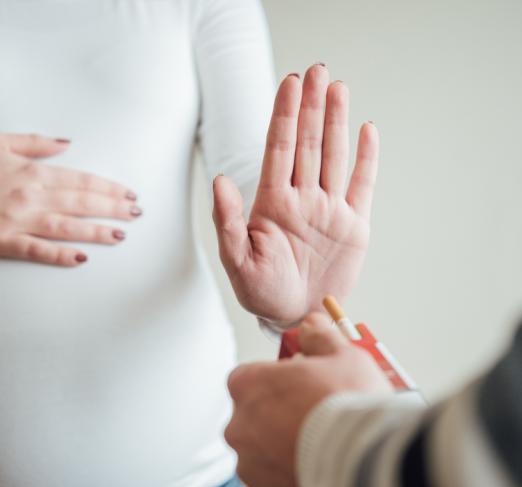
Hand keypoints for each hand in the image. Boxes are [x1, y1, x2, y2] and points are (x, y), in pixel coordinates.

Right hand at [0, 133, 141, 265]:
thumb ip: (36, 143)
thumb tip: (67, 144)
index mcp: (33, 173)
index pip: (82, 180)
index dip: (109, 188)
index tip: (128, 194)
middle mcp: (32, 196)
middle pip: (83, 202)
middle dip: (114, 208)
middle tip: (137, 214)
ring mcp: (19, 220)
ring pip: (68, 227)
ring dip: (97, 232)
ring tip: (121, 235)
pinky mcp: (5, 241)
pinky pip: (38, 250)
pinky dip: (60, 255)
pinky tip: (82, 259)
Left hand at [213, 64, 378, 325]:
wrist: (295, 315)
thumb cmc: (262, 292)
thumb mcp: (238, 262)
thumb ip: (228, 222)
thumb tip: (220, 181)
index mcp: (272, 204)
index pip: (278, 150)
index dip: (284, 116)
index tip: (290, 84)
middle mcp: (301, 199)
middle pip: (307, 144)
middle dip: (311, 108)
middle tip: (317, 71)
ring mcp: (328, 209)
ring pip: (333, 156)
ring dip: (336, 122)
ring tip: (338, 88)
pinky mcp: (353, 225)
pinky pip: (361, 185)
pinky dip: (366, 159)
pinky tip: (367, 131)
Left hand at [225, 312, 390, 486]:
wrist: (365, 468)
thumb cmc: (350, 405)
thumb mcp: (343, 354)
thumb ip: (320, 335)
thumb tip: (310, 324)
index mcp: (249, 386)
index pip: (247, 378)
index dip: (273, 380)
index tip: (298, 384)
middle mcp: (240, 426)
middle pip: (253, 415)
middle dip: (277, 414)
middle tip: (314, 415)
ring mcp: (250, 465)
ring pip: (262, 451)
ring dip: (282, 448)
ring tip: (322, 447)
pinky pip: (274, 483)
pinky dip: (290, 478)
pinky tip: (320, 472)